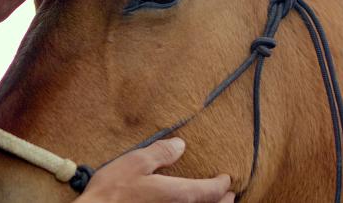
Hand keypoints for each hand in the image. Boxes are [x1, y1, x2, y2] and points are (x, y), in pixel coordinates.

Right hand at [75, 138, 233, 202]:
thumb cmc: (113, 192)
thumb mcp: (136, 163)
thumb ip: (161, 153)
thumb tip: (181, 145)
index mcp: (177, 194)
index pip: (209, 191)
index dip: (221, 185)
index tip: (227, 180)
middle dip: (222, 201)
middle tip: (229, 195)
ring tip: (212, 202)